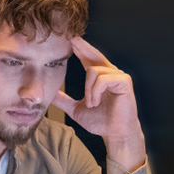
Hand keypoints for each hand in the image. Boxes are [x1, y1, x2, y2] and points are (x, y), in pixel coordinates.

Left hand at [49, 37, 147, 168]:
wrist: (114, 134)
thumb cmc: (100, 122)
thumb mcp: (75, 109)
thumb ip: (63, 100)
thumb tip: (48, 93)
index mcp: (99, 78)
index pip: (88, 60)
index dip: (80, 50)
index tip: (70, 41)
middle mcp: (110, 74)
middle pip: (94, 55)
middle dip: (83, 47)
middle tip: (72, 39)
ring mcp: (118, 77)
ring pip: (94, 71)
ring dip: (88, 89)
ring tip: (91, 103)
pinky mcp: (124, 82)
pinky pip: (103, 79)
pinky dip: (95, 91)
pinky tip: (95, 102)